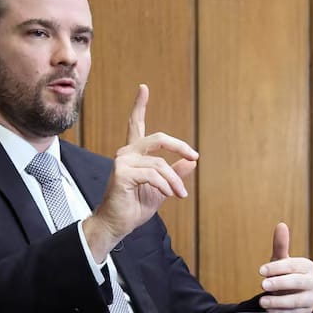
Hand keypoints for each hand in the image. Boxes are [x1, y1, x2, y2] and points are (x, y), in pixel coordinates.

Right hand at [83, 84, 197, 260]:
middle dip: (179, 146)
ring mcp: (122, 162)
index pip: (136, 125)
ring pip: (159, 163)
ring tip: (179, 194)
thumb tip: (192, 161)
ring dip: (174, 181)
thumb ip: (175, 173)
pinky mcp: (122, 174)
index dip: (139, 106)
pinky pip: (152, 174)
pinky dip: (165, 185)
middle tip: (194, 155)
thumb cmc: (135, 207)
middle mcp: (126, 154)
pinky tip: (169, 195)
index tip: (143, 88)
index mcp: (133, 154)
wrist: (117, 225)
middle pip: (157, 138)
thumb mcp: (162, 188)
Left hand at [260, 223, 312, 312]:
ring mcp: (311, 299)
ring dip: (278, 301)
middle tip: (262, 285)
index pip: (293, 265)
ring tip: (262, 301)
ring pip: (297, 300)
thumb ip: (281, 246)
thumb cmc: (284, 277)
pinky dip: (280, 312)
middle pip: (298, 282)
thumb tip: (281, 225)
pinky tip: (268, 311)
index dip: (277, 267)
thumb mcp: (281, 262)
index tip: (261, 271)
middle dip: (279, 283)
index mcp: (307, 266)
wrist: (290, 302)